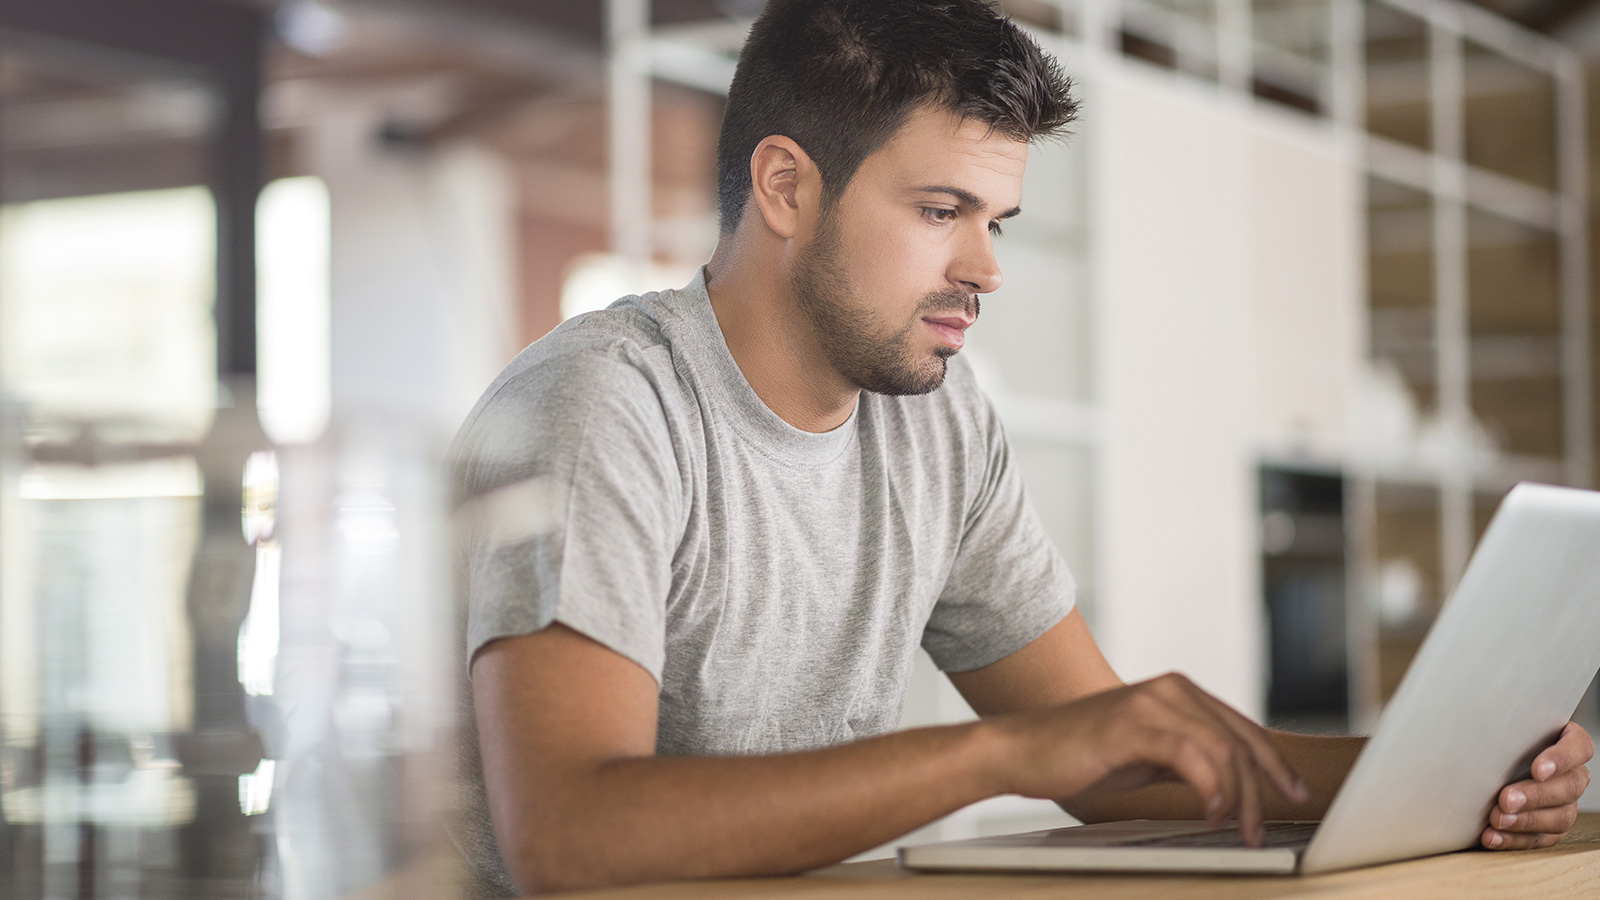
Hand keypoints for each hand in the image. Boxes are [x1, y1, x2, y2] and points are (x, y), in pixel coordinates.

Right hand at [990, 672, 1309, 845]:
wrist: (1023, 750)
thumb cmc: (1081, 755)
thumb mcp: (1147, 755)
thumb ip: (1187, 757)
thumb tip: (1229, 784)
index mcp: (1178, 693)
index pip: (1242, 729)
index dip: (1274, 764)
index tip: (1294, 795)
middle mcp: (1170, 689)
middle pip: (1240, 739)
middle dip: (1262, 788)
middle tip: (1260, 828)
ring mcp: (1151, 703)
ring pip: (1222, 748)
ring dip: (1238, 796)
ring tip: (1234, 828)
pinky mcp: (1133, 723)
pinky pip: (1191, 754)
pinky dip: (1209, 786)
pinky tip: (1209, 810)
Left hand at [1483, 721, 1593, 849]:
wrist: (1482, 763)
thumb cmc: (1494, 738)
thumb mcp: (1499, 724)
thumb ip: (1498, 720)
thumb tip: (1473, 714)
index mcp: (1567, 742)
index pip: (1578, 748)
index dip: (1561, 759)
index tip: (1537, 769)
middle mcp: (1572, 774)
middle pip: (1568, 787)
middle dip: (1536, 795)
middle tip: (1506, 799)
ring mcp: (1565, 803)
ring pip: (1559, 816)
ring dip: (1526, 820)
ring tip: (1497, 819)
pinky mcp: (1551, 827)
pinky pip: (1541, 838)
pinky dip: (1515, 839)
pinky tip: (1493, 836)